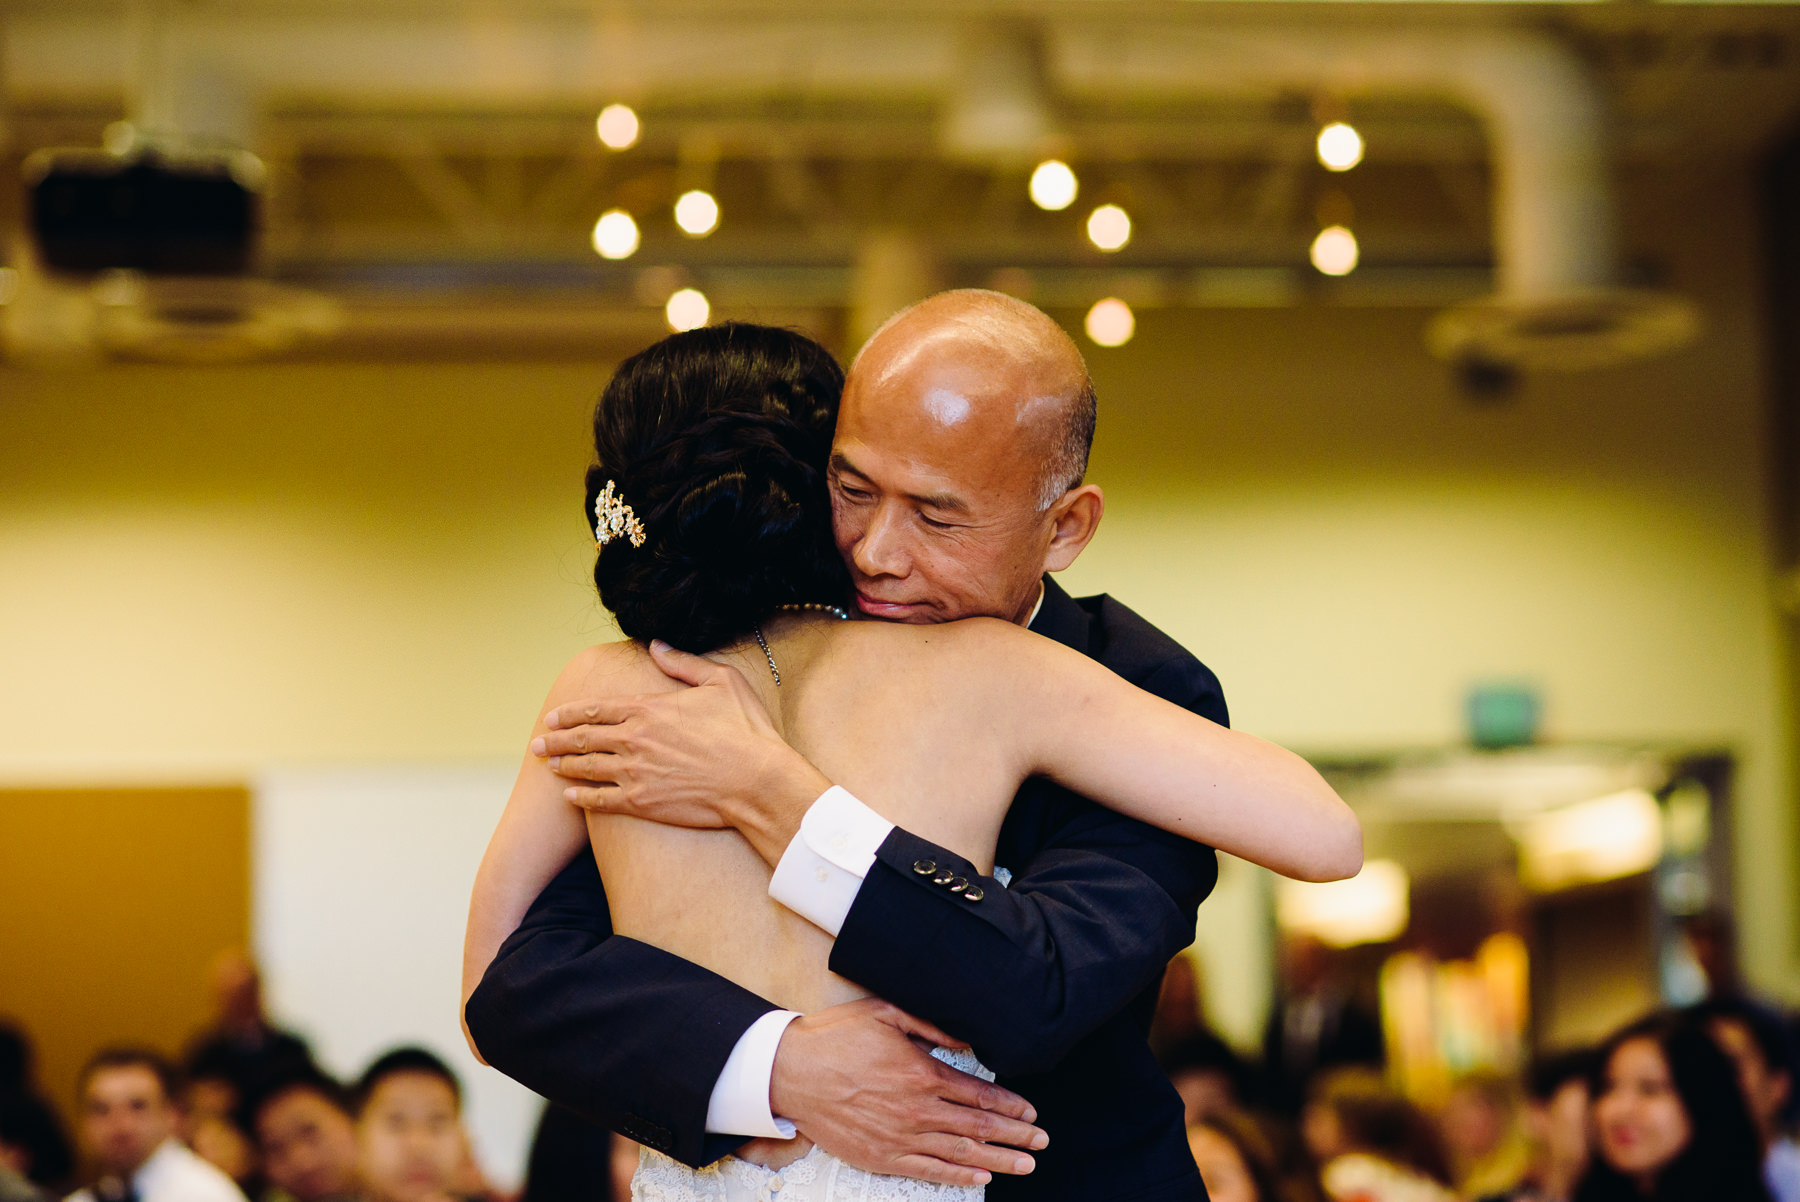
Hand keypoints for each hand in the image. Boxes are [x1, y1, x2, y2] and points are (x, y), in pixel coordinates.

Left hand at [530, 641, 830, 862]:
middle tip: (537, 743)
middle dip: (555, 739)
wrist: (756, 781)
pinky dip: (582, 798)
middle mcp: (635, 739)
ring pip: (587, 767)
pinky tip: (570, 797)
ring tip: (549, 765)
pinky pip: (601, 800)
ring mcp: (635, 772)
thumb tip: (656, 645)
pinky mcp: (642, 802)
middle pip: (583, 737)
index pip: (597, 708)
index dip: (571, 712)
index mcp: (650, 708)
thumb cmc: (745, 730)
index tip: (553, 716)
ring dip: (564, 765)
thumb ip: (684, 663)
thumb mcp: (721, 681)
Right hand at [769, 998, 1046, 1186]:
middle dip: (1015, 1135)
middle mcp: (917, 1109)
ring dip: (998, 1160)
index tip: (1031, 1112)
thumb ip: (931, 1026)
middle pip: (978, 1126)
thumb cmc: (835, 1038)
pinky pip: (929, 1170)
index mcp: (922, 1073)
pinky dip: (958, 1176)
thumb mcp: (886, 1013)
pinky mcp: (881, 1157)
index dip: (1010, 1105)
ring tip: (1025, 1165)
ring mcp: (900, 1137)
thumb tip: (967, 1042)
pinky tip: (981, 1177)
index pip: (979, 1094)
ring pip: (961, 1152)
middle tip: (1041, 1141)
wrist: (789, 1072)